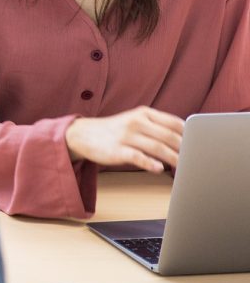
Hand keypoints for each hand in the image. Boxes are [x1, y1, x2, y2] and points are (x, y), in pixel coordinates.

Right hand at [65, 107, 184, 172]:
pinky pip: (138, 157)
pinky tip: (159, 170)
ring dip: (174, 160)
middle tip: (195, 161)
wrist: (83, 134)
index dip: (190, 135)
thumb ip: (157, 126)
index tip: (200, 146)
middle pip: (169, 136)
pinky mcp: (117, 150)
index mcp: (144, 113)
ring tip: (183, 169)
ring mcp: (126, 136)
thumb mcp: (136, 120)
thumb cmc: (115, 130)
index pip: (174, 123)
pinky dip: (151, 164)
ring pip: (157, 148)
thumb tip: (186, 140)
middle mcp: (136, 122)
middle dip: (185, 150)